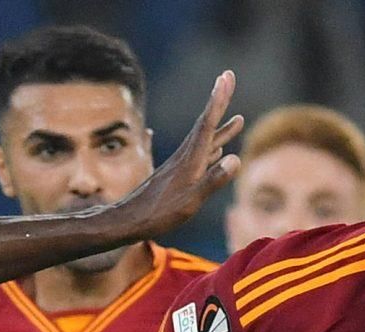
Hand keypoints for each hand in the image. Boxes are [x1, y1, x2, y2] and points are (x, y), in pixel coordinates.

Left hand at [105, 70, 244, 240]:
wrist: (127, 221)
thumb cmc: (158, 215)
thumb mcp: (189, 202)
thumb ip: (212, 181)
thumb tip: (235, 158)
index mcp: (190, 160)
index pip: (207, 123)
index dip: (219, 99)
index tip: (227, 76)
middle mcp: (185, 157)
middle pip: (206, 125)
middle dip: (219, 103)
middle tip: (229, 78)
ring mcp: (180, 166)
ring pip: (204, 141)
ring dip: (220, 128)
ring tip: (237, 120)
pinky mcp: (176, 176)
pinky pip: (200, 156)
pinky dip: (212, 148)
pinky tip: (217, 151)